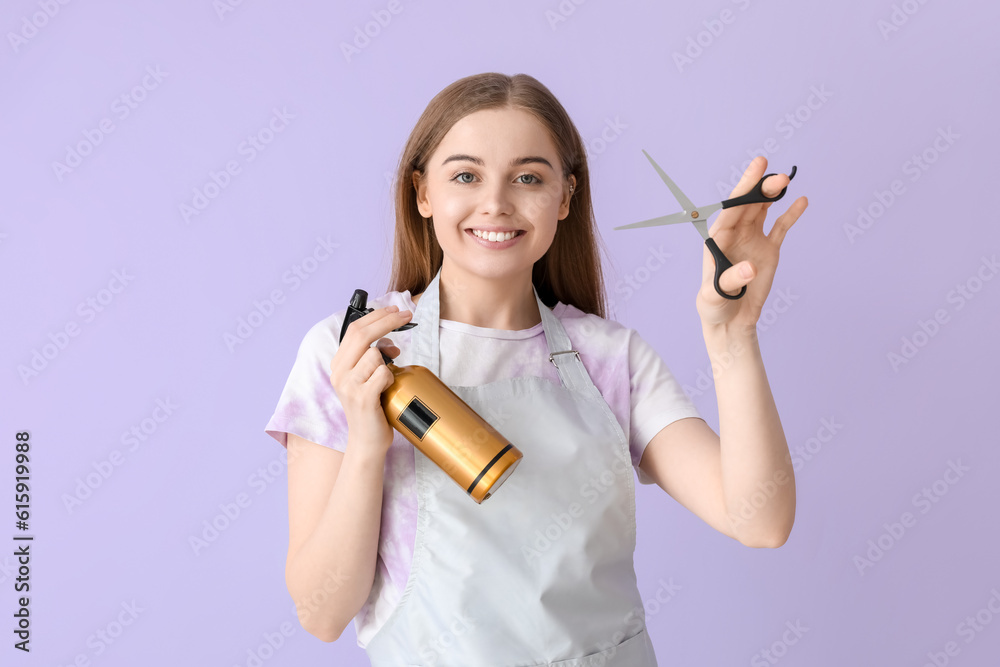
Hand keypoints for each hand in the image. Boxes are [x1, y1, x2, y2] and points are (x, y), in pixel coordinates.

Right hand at [329, 305, 411, 453]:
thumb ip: (374, 358)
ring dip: (389, 361)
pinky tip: (387, 390)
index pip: (354, 329)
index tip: (396, 310)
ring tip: (387, 379)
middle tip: (407, 315)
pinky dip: (390, 378)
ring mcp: (349, 386)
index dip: (376, 315)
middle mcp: (339, 373)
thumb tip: (390, 343)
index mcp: (339, 365)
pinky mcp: (362, 398)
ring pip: (375, 355)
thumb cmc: (373, 408)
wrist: (366, 441)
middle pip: (362, 334)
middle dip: (388, 320)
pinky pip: (383, 374)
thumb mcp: (368, 378)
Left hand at [695, 156, 807, 331]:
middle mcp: (734, 235)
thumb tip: (750, 268)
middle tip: (776, 176)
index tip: (754, 174)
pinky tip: (800, 201)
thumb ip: (730, 281)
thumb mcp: (714, 296)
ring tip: (784, 180)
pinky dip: (790, 214)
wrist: (731, 320)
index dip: (741, 191)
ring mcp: (752, 239)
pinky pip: (780, 227)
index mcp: (717, 240)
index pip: (729, 211)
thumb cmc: (715, 306)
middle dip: (759, 189)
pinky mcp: (768, 250)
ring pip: (762, 210)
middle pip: (747, 206)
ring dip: (772, 195)